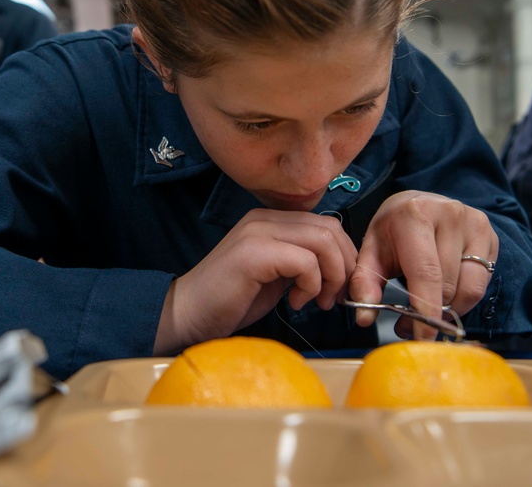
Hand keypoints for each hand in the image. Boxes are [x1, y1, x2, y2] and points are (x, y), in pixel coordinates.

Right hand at [154, 208, 356, 354]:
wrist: (188, 313)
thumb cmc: (230, 300)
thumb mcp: (275, 275)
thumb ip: (301, 262)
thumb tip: (339, 268)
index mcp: (270, 221)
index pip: (326, 224)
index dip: (343, 255)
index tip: (339, 287)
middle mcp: (264, 219)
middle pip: (330, 228)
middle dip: (343, 266)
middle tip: (333, 296)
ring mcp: (258, 232)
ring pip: (322, 241)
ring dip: (330, 276)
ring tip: (316, 300)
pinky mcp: (254, 253)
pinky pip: (305, 262)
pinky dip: (311, 285)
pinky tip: (294, 302)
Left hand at [350, 190, 497, 339]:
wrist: (418, 204)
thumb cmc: (394, 231)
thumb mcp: (372, 252)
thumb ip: (364, 284)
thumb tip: (364, 318)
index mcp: (415, 215)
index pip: (426, 273)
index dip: (425, 309)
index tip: (421, 337)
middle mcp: (450, 214)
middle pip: (449, 285)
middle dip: (431, 313)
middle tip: (410, 324)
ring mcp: (475, 224)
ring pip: (470, 288)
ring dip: (450, 308)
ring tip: (429, 307)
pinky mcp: (490, 235)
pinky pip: (483, 283)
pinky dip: (464, 297)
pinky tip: (447, 290)